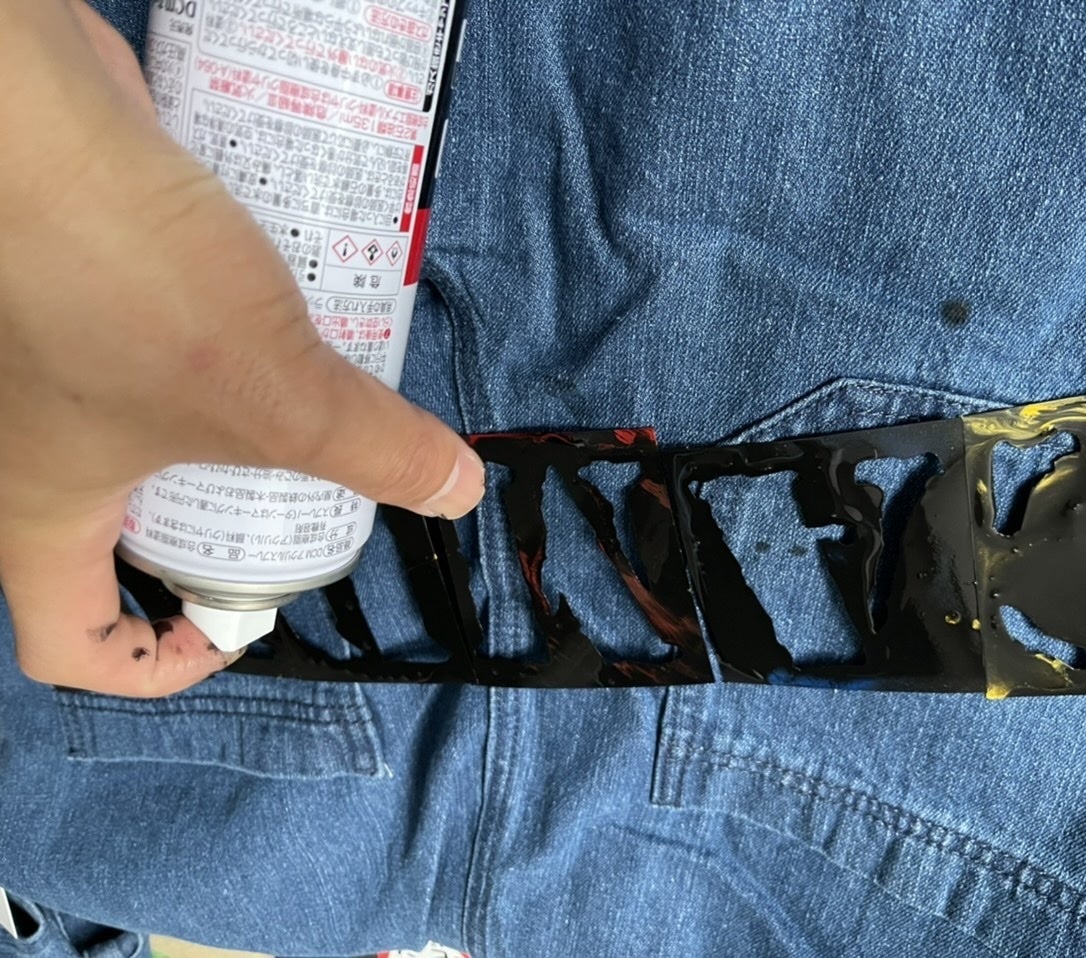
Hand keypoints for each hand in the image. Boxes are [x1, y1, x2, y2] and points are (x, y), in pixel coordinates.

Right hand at [0, 1, 483, 696]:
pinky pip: (141, 358)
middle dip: (205, 545)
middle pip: (111, 548)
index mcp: (41, 515)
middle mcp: (27, 451)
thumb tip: (458, 489)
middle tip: (290, 512)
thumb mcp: (276, 396)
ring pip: (128, 444)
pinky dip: (205, 359)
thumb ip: (373, 448)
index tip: (236, 628)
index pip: (68, 647)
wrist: (33, 118)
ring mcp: (39, 370)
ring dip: (214, 441)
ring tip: (303, 410)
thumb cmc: (124, 284)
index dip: (153, 666)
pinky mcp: (72, 295)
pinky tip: (276, 321)